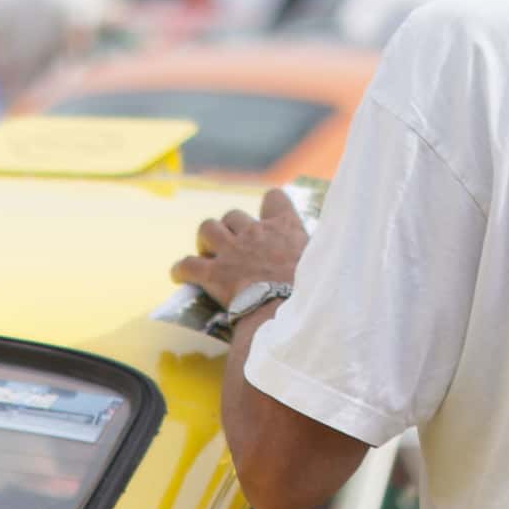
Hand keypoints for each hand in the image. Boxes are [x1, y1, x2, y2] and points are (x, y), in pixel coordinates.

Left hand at [170, 186, 310, 306]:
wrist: (288, 310)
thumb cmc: (311, 291)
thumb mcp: (321, 264)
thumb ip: (316, 254)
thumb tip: (328, 259)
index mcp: (284, 227)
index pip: (274, 198)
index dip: (268, 206)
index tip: (267, 218)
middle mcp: (255, 232)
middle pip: (232, 215)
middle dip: (228, 228)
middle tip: (230, 248)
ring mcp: (232, 251)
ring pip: (207, 228)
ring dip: (204, 239)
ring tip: (207, 254)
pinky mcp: (213, 273)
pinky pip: (187, 264)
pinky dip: (181, 269)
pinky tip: (179, 276)